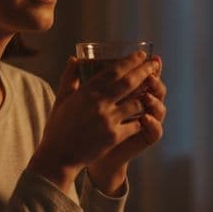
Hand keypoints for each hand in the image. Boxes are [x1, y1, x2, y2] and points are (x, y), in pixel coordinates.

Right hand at [28, 51, 163, 193]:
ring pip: (136, 103)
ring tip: (154, 89)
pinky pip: (136, 124)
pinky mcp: (114, 136)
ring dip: (147, 95)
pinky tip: (147, 115)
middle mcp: (99, 103)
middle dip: (145, 71)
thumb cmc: (58, 128)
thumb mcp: (62, 99)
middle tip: (155, 64)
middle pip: (129, 82)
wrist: (57, 157)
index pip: (113, 71)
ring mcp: (108, 119)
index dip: (130, 61)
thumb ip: (70, 78)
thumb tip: (74, 59)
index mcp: (86, 91)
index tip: (141, 55)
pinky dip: (142, 119)